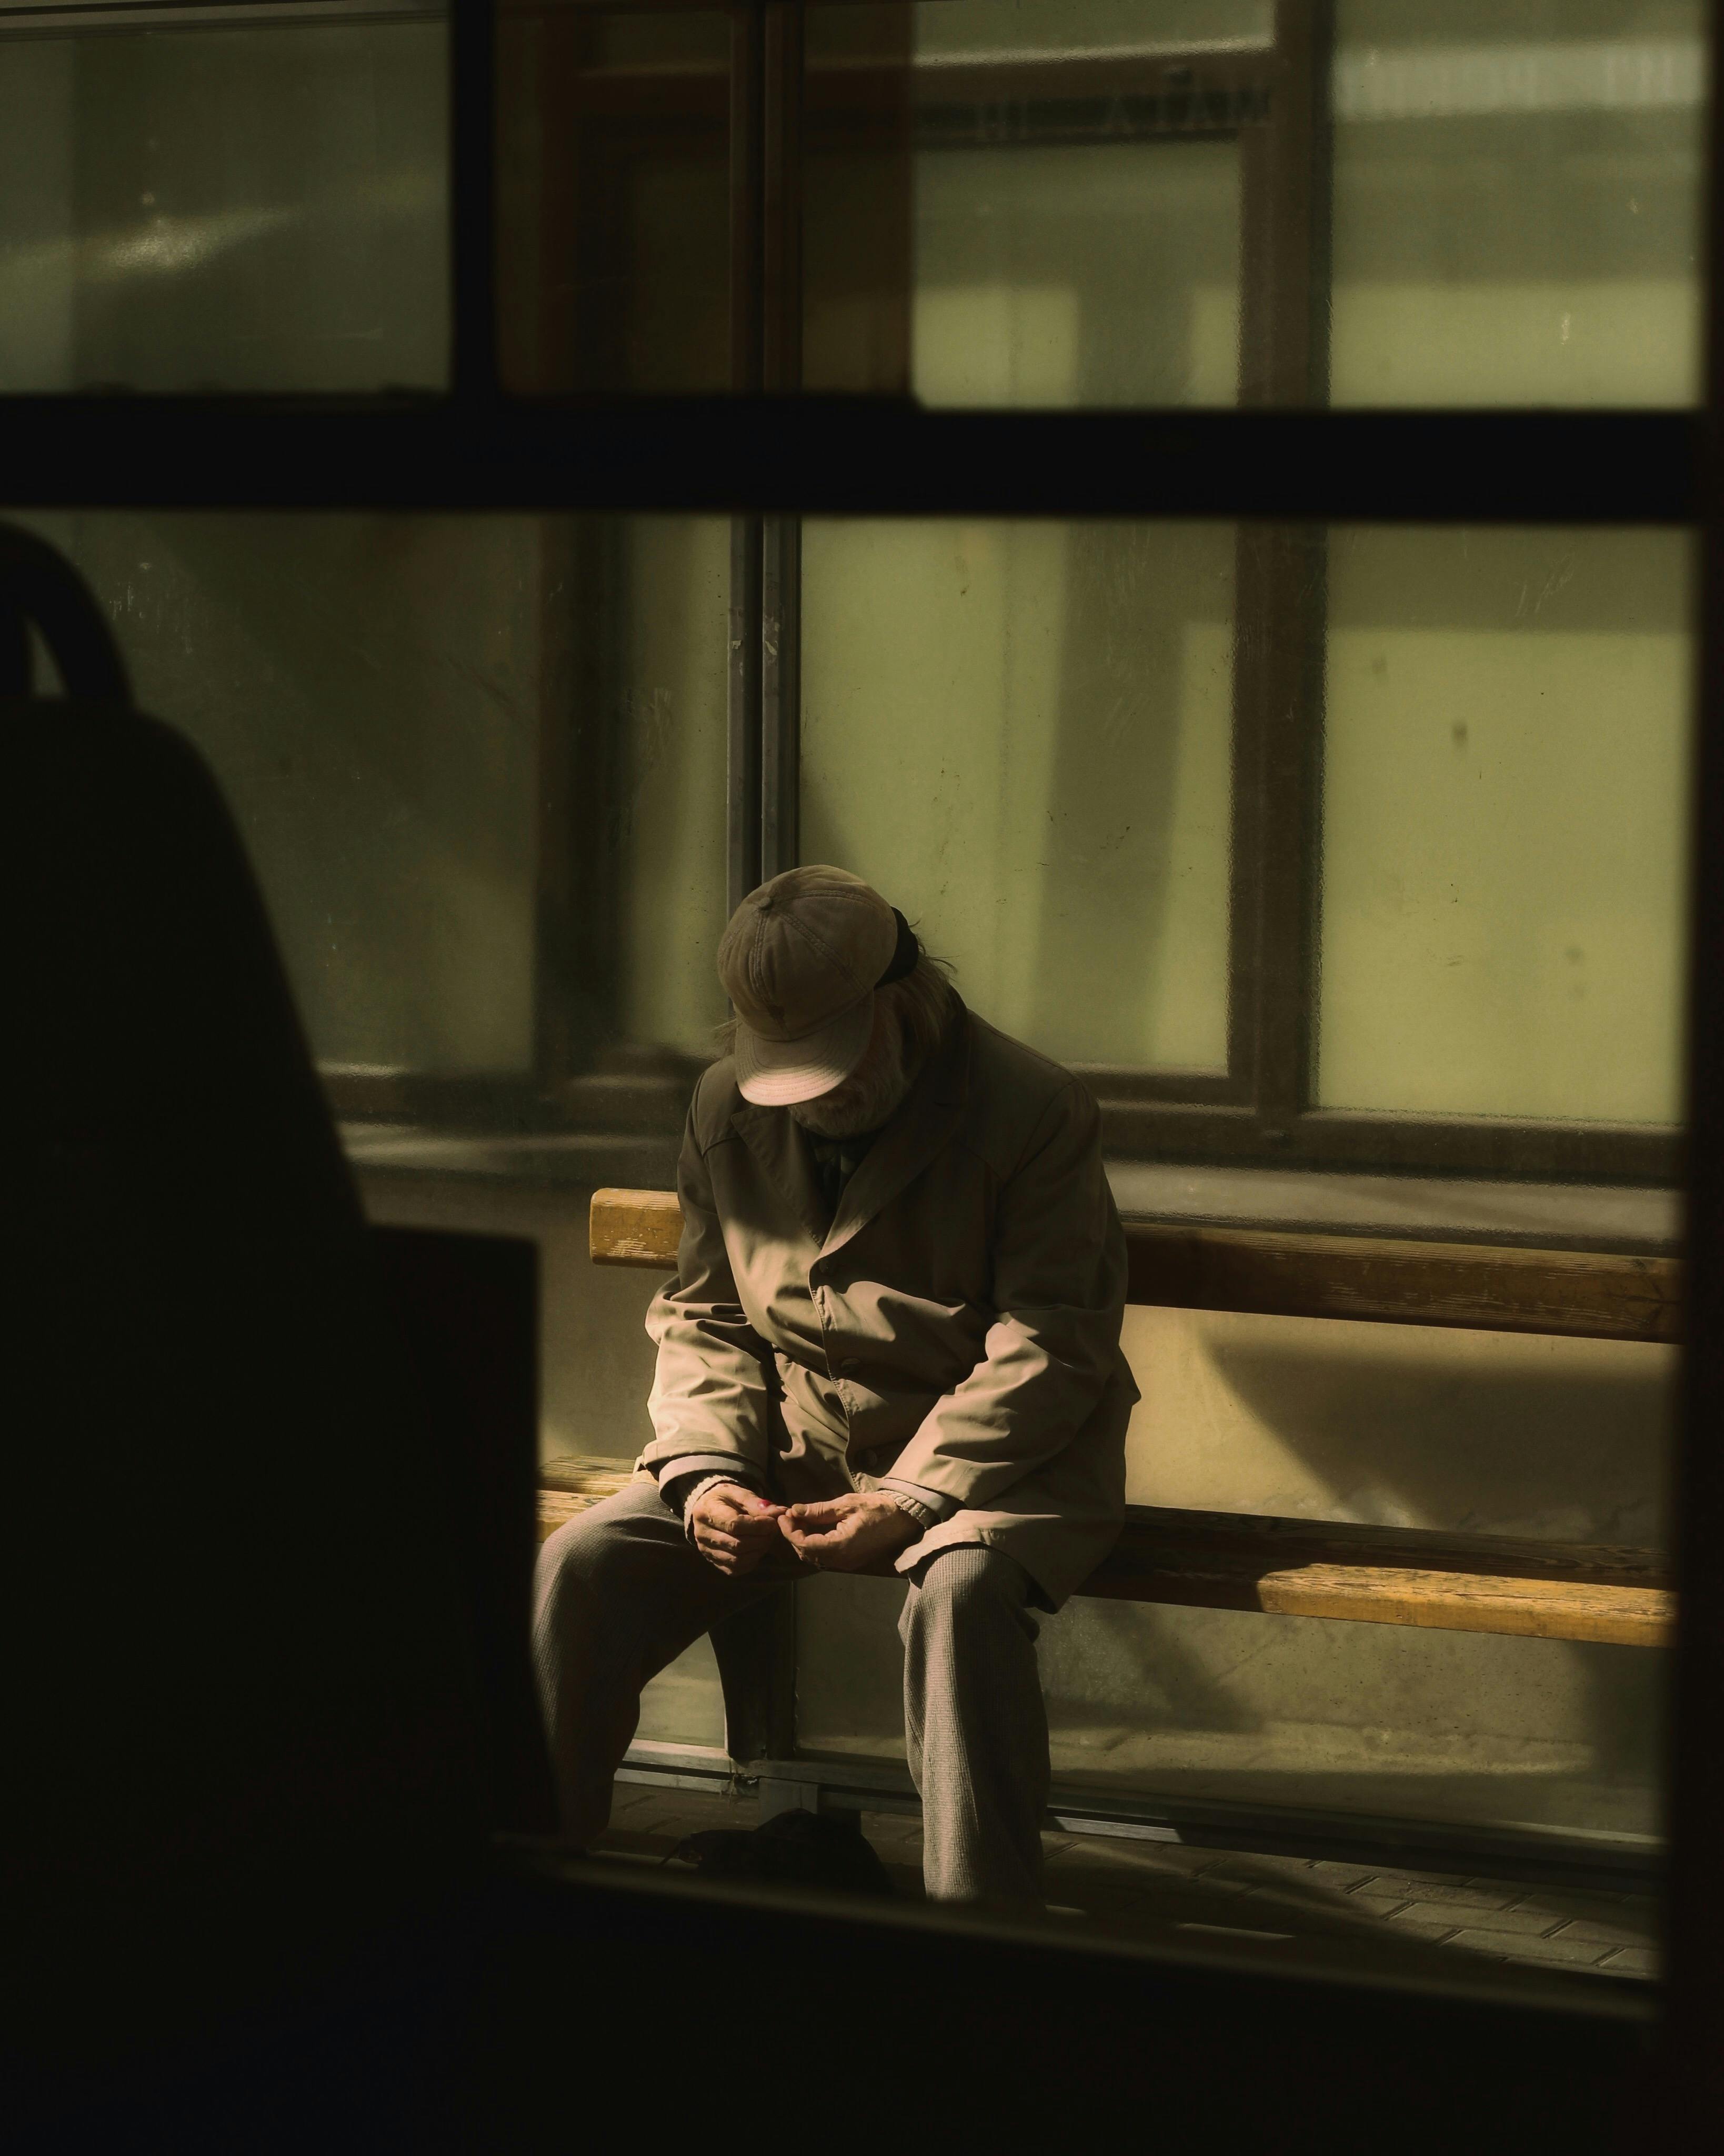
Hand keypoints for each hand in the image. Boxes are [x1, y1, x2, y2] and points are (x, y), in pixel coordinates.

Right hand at [689, 1483, 785, 1575]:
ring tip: (766, 1539)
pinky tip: (756, 1549)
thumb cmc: (725, 1498)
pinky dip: (750, 1562)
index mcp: (707, 1512)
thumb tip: (779, 1513)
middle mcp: (702, 1534)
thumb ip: (757, 1504)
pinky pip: (734, 1569)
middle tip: (773, 1531)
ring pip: (737, 1560)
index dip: (758, 1526)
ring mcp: (706, 1550)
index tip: (772, 1522)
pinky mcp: (713, 1561)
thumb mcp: (738, 1493)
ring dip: (758, 1552)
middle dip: (761, 1539)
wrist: (708, 1508)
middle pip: (737, 1545)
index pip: (734, 1525)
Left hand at [778, 1492, 919, 1573]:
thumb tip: (795, 1511)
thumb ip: (819, 1510)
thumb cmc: (877, 1508)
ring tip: (798, 1520)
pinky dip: (814, 1544)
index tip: (783, 1515)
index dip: (789, 1531)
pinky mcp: (850, 1560)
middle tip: (788, 1515)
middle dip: (793, 1535)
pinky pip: (825, 1556)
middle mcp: (842, 1560)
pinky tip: (812, 1528)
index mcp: (840, 1547)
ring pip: (814, 1557)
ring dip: (802, 1540)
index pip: (804, 1545)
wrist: (904, 1519)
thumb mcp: (846, 1504)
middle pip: (806, 1553)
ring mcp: (847, 1563)